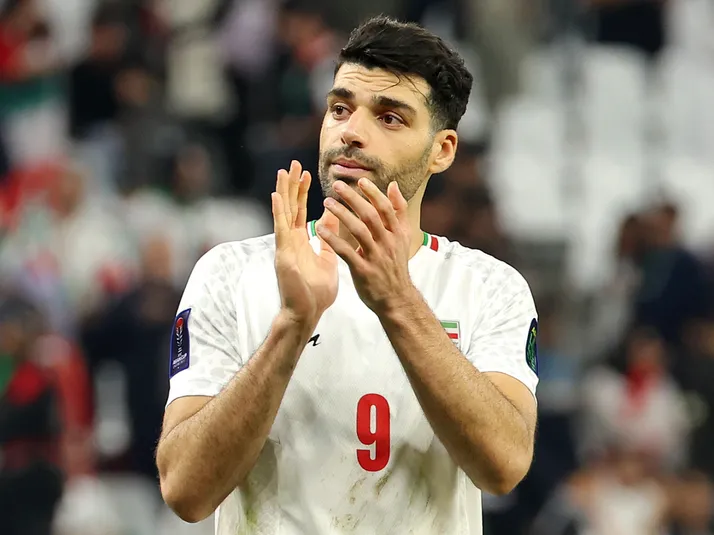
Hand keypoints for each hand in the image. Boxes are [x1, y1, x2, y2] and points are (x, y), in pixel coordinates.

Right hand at [272, 161, 338, 325]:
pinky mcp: (283, 254)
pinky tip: (276, 196)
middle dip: (292, 185)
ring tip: (283, 171)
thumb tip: (334, 220)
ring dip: (283, 192)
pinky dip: (278, 212)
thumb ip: (328, 238)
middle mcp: (290, 240)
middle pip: (290, 207)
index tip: (306, 173)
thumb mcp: (327, 258)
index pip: (300, 211)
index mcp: (300, 241)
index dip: (302, 192)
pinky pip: (280, 229)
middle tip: (293, 164)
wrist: (308, 313)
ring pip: (283, 213)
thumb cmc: (316, 291)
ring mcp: (285, 246)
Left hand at [316, 178, 414, 313]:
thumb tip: (394, 185)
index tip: (359, 180)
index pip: (385, 208)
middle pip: (370, 215)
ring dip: (341, 214)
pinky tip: (320, 229)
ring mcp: (376, 257)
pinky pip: (346, 252)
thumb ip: (399, 211)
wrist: (396, 299)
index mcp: (397, 233)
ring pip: (358, 230)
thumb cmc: (395, 265)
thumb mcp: (403, 237)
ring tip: (327, 203)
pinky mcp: (363, 271)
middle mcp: (387, 243)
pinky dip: (333, 239)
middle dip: (353, 199)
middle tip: (337, 186)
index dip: (373, 193)